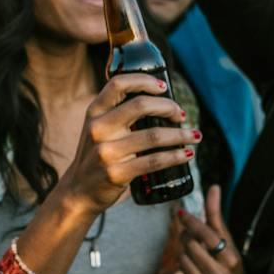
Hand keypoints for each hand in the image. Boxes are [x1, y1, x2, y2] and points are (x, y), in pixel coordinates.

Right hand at [56, 72, 198, 214]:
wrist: (78, 193)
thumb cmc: (96, 157)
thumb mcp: (98, 130)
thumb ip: (117, 115)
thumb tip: (160, 103)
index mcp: (94, 112)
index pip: (119, 84)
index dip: (144, 80)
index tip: (164, 87)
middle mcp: (98, 129)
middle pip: (141, 105)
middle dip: (169, 107)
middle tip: (181, 115)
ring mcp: (106, 152)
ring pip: (153, 135)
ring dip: (180, 135)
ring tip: (194, 136)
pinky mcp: (116, 173)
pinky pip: (153, 161)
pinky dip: (175, 157)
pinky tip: (186, 155)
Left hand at [171, 185, 246, 273]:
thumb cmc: (227, 263)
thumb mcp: (226, 240)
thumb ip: (216, 215)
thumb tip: (214, 187)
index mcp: (231, 260)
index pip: (207, 235)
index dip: (191, 221)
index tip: (181, 213)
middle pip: (191, 246)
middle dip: (188, 239)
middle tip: (191, 239)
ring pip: (182, 261)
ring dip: (184, 255)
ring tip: (195, 259)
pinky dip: (180, 273)